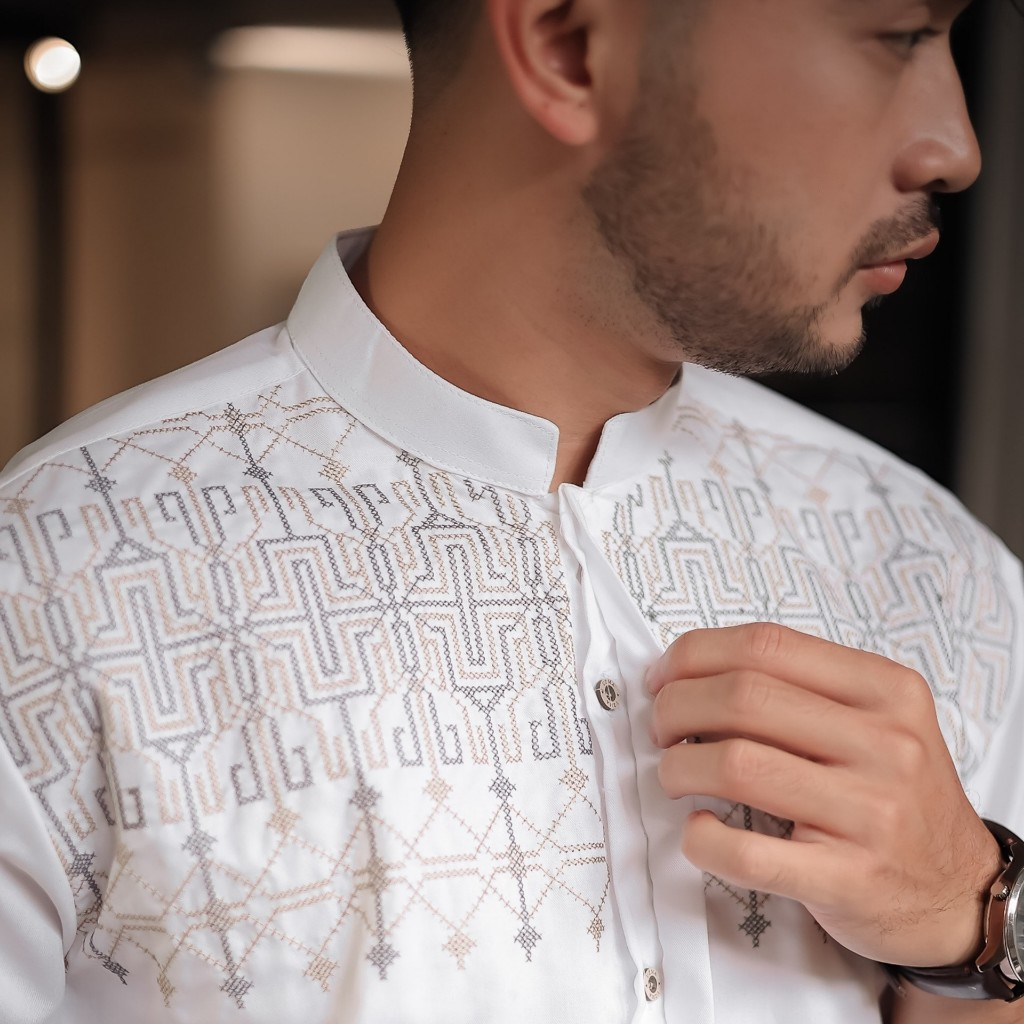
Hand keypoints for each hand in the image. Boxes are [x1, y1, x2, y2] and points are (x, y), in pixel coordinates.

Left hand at [646, 622, 1002, 966]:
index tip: (663, 675)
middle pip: (743, 697)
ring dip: (679, 766)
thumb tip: (690, 671)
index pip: (766, 645)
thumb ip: (800, 687)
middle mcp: (885, 744)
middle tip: (662, 727)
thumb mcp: (877, 721)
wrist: (960, 891)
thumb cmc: (900, 798)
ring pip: (736, 764)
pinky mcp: (849, 878)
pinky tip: (699, 830)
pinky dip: (703, 839)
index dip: (694, 655)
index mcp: (885, 690)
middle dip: (675, 706)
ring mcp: (871, 813)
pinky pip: (748, 853)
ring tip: (675, 773)